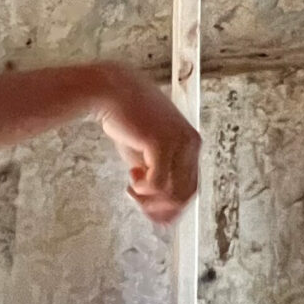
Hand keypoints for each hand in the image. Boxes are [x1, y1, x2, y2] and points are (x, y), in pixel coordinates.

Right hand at [94, 66, 200, 222]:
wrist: (111, 92)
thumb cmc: (127, 120)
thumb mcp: (147, 153)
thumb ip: (157, 175)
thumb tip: (159, 211)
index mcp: (192, 143)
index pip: (191, 187)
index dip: (170, 207)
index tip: (150, 211)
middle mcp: (191, 143)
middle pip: (185, 195)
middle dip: (160, 207)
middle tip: (138, 202)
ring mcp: (179, 142)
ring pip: (173, 193)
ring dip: (149, 199)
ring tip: (132, 189)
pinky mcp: (161, 143)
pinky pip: (158, 184)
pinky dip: (142, 190)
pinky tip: (131, 178)